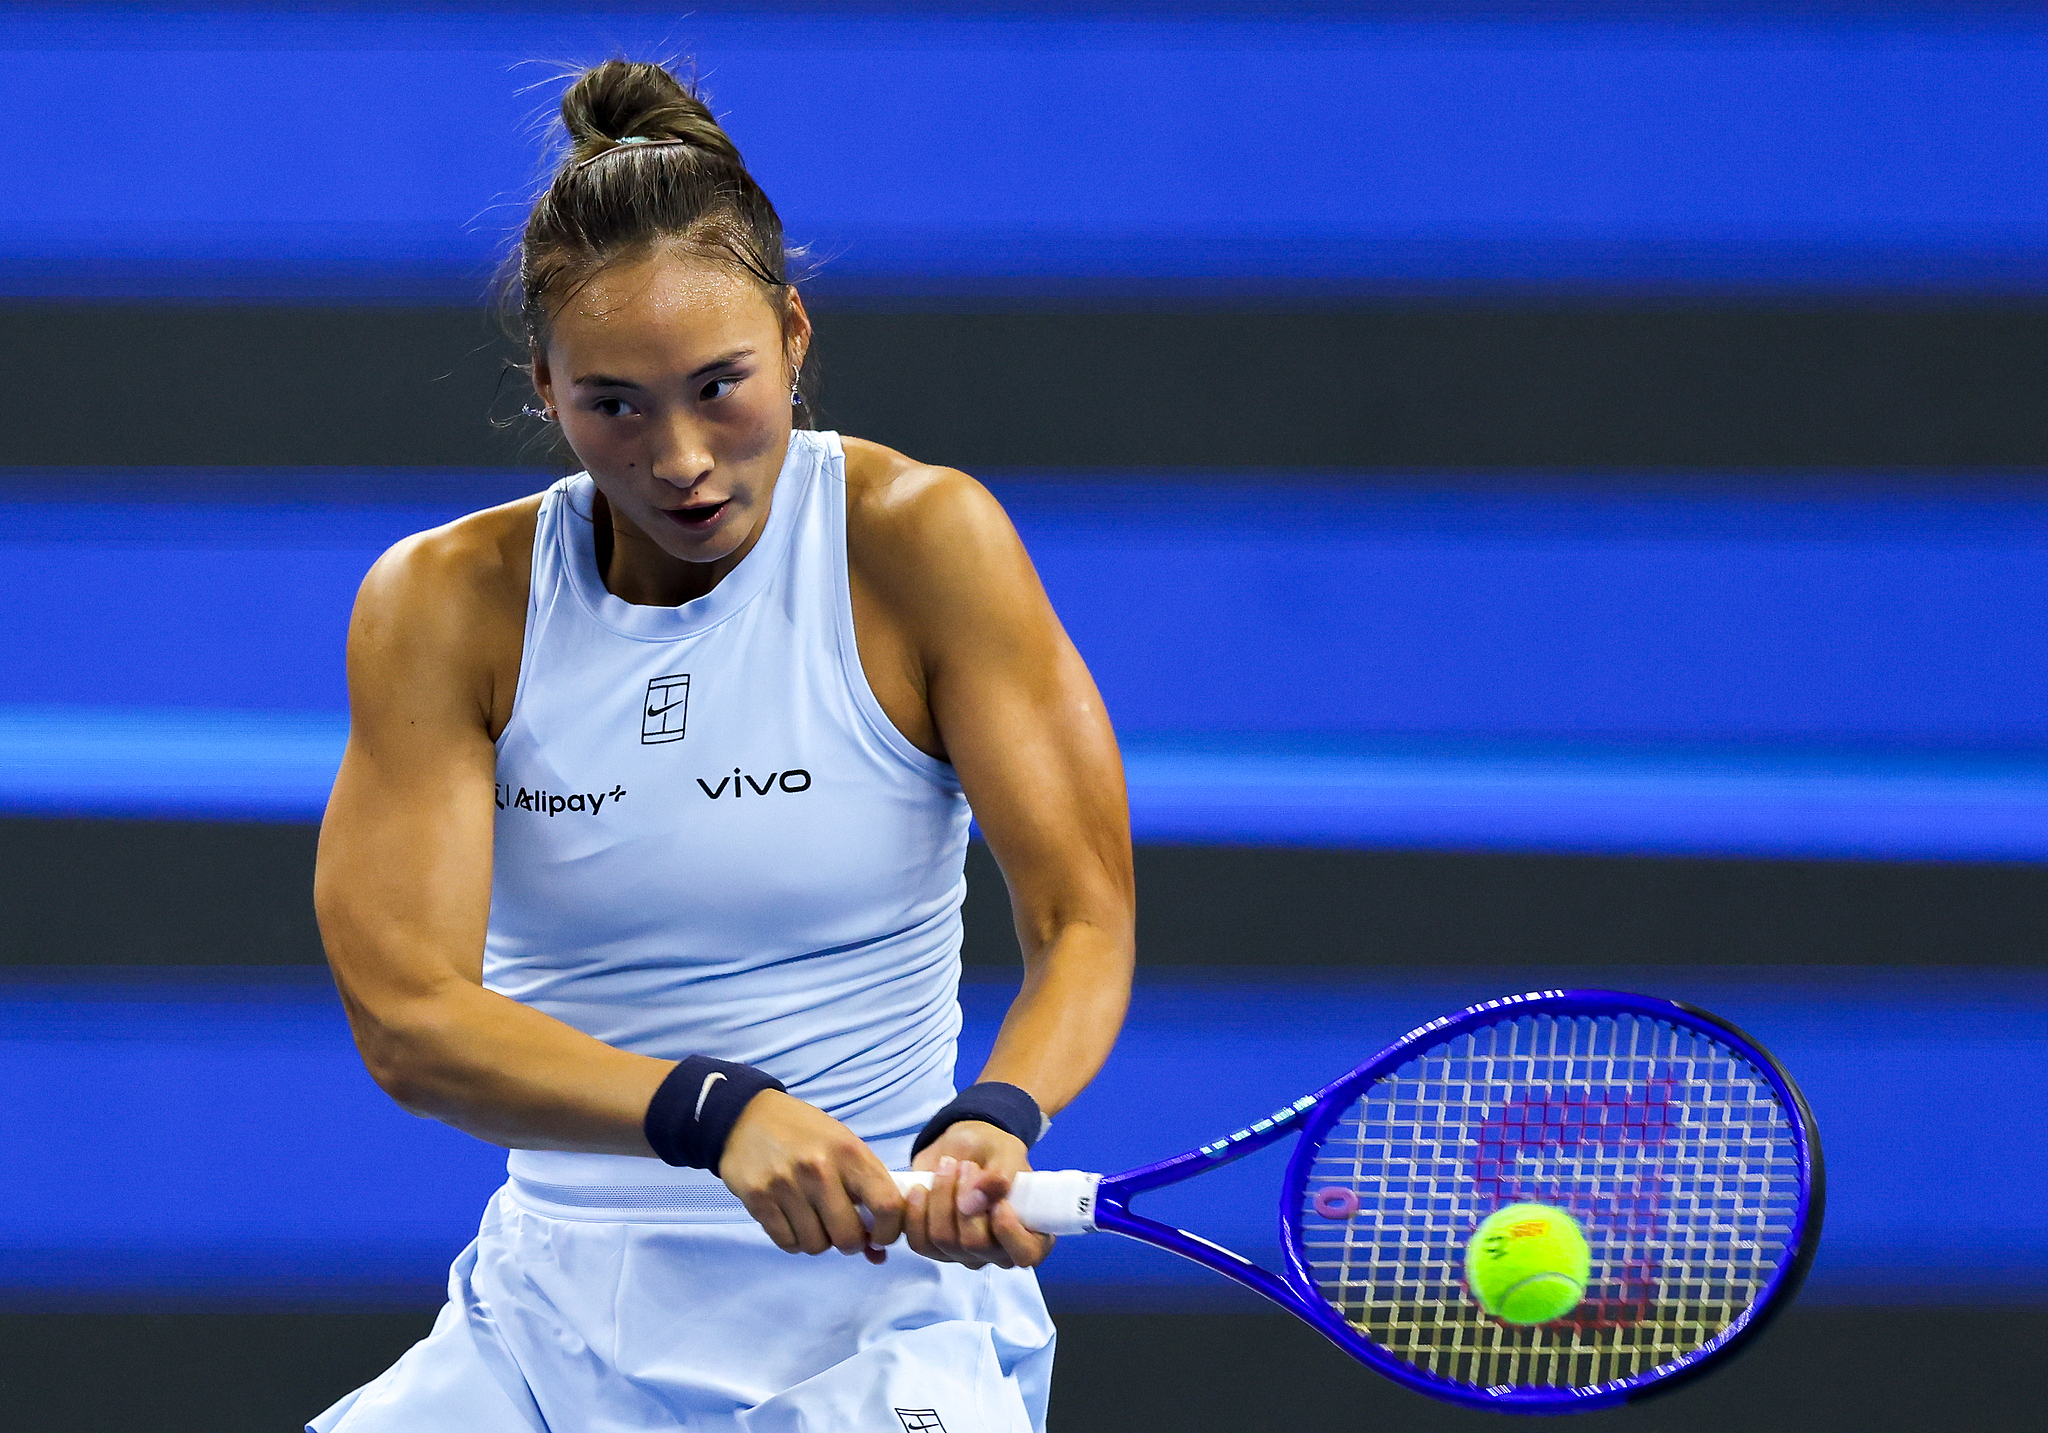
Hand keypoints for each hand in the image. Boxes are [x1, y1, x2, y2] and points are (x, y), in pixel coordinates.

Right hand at [718, 1090, 903, 1264]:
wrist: (748, 1116)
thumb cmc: (806, 1133)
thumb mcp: (843, 1145)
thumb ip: (865, 1191)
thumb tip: (877, 1252)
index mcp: (850, 1152)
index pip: (887, 1205)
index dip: (889, 1231)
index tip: (880, 1235)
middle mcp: (820, 1169)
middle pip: (848, 1237)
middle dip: (850, 1242)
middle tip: (842, 1230)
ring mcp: (786, 1185)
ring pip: (816, 1245)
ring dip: (819, 1241)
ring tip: (814, 1220)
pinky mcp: (758, 1198)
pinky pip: (787, 1243)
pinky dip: (794, 1240)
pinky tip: (792, 1220)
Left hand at [902, 1121, 1055, 1269]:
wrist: (963, 1147)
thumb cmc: (994, 1151)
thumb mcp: (1005, 1152)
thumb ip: (998, 1176)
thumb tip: (977, 1200)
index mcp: (1029, 1234)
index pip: (1025, 1254)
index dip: (1010, 1233)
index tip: (999, 1202)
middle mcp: (997, 1251)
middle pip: (974, 1243)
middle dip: (964, 1199)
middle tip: (966, 1165)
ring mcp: (964, 1253)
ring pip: (943, 1241)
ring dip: (940, 1199)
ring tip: (946, 1167)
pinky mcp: (934, 1247)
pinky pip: (919, 1242)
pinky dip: (914, 1213)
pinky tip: (917, 1189)